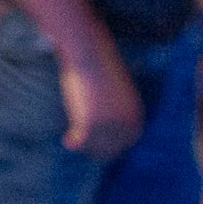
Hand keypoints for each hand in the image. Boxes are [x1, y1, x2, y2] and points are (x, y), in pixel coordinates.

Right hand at [58, 42, 146, 158]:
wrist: (89, 54)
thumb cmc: (101, 64)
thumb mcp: (119, 87)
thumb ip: (118, 106)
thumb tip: (108, 115)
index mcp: (136, 115)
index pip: (128, 141)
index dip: (116, 146)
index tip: (104, 148)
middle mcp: (124, 125)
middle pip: (112, 148)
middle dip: (99, 149)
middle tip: (87, 149)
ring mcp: (107, 126)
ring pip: (95, 147)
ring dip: (85, 147)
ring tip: (74, 143)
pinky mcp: (88, 125)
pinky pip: (79, 142)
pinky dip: (72, 142)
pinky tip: (67, 140)